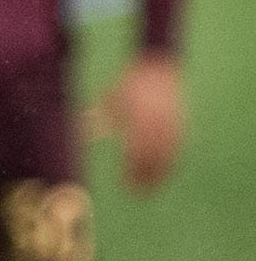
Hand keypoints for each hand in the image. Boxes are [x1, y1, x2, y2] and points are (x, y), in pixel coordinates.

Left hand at [107, 52, 184, 188]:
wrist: (160, 66)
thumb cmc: (130, 84)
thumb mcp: (113, 98)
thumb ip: (98, 116)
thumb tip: (79, 132)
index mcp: (137, 116)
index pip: (135, 152)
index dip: (131, 172)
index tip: (125, 185)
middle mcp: (156, 122)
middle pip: (151, 158)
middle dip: (144, 178)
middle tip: (136, 194)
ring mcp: (171, 124)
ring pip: (167, 157)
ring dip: (158, 175)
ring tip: (148, 190)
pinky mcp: (180, 125)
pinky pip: (177, 149)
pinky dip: (170, 164)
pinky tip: (162, 175)